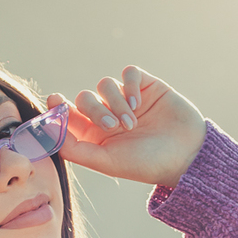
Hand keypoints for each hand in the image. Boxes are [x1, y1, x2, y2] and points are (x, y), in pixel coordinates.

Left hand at [47, 65, 206, 189]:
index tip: (53, 100)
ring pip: (105, 85)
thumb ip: (76, 149)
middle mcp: (108, 116)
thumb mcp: (107, 162)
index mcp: (94, 136)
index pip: (68, 116)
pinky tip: (138, 102)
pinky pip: (128, 73)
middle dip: (95, 110)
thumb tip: (50, 133)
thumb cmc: (146, 164)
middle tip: (113, 127)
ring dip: (115, 102)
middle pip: (85, 98)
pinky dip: (129, 84)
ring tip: (132, 122)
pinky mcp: (145, 86)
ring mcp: (126, 100)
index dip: (57, 106)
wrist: (187, 155)